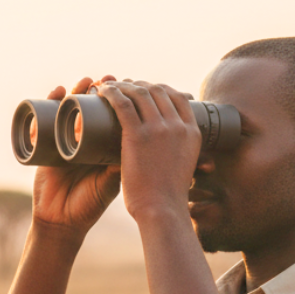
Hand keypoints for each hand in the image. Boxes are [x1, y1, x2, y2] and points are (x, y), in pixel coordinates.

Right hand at [31, 76, 121, 237]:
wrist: (63, 221)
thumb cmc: (90, 204)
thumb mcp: (111, 181)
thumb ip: (123, 165)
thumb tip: (145, 143)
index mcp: (103, 146)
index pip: (112, 117)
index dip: (120, 101)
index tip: (130, 87)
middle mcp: (85, 139)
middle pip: (91, 107)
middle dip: (99, 91)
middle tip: (109, 80)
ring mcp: (64, 140)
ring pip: (70, 108)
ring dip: (76, 91)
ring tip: (85, 82)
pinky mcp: (45, 144)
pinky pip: (46, 117)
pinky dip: (49, 103)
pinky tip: (57, 92)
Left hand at [97, 80, 201, 221]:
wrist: (161, 209)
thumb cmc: (169, 195)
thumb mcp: (186, 166)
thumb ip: (182, 154)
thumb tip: (175, 150)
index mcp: (192, 132)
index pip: (178, 97)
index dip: (160, 88)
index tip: (146, 89)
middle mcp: (177, 126)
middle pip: (158, 91)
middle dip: (140, 84)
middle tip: (124, 86)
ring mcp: (158, 129)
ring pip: (140, 93)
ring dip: (123, 84)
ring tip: (110, 86)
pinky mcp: (137, 136)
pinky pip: (123, 104)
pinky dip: (112, 92)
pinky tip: (102, 90)